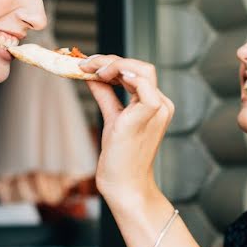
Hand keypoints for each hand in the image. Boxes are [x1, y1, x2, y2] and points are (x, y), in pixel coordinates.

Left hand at [78, 56, 174, 200]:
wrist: (124, 185)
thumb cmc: (120, 158)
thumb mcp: (112, 117)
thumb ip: (105, 94)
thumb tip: (91, 74)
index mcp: (155, 104)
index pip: (137, 72)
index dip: (112, 64)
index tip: (88, 65)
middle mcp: (161, 104)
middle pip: (140, 67)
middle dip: (110, 60)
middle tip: (84, 64)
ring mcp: (157, 109)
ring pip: (142, 70)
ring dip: (113, 64)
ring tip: (90, 69)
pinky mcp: (147, 115)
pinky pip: (143, 85)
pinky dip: (124, 74)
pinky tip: (104, 75)